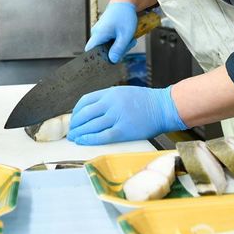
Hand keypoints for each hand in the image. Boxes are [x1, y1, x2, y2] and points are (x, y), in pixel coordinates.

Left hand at [67, 85, 187, 145]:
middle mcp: (111, 103)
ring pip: (91, 126)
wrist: (162, 107)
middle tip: (71, 131)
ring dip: (80, 133)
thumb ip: (106, 100)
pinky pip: (101, 136)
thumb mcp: (122, 92)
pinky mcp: (123, 130)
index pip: (85, 101)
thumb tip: (90, 112)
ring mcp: (117, 117)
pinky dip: (89, 139)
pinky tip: (83, 141)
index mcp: (110, 93)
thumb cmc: (144, 101)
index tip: (74, 119)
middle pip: (85, 114)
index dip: (75, 112)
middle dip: (75, 124)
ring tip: (74, 138)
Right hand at [85, 2, 137, 62]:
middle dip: (116, 51)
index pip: (90, 52)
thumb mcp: (125, 35)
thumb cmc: (124, 16)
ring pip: (108, 46)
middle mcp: (96, 33)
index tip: (110, 60)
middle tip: (127, 44)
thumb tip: (112, 60)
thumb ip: (118, 49)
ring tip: (128, 38)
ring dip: (120, 45)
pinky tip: (125, 36)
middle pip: (102, 51)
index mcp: (98, 34)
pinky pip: (110, 41)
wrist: (125, 3)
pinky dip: (119, 40)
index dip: (98, 59)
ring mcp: (100, 31)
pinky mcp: (105, 30)